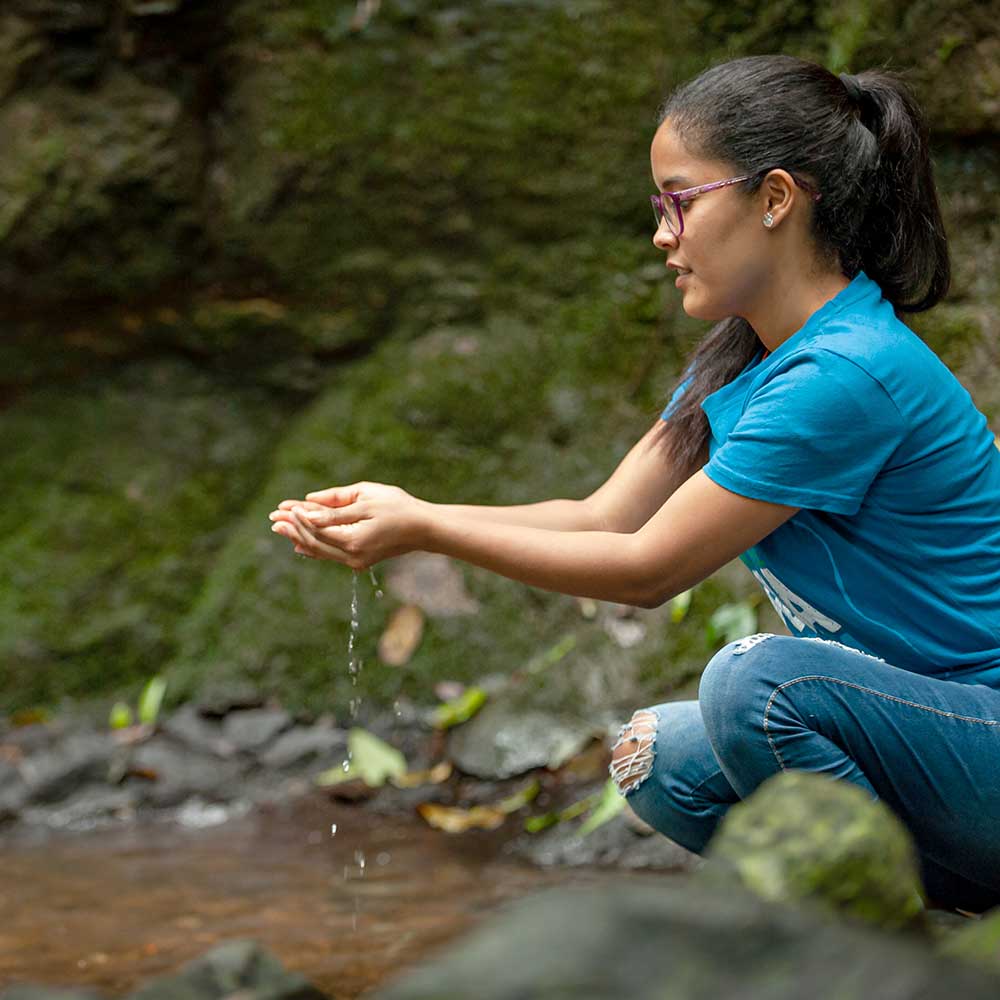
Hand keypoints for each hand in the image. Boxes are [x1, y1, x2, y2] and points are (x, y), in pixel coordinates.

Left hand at [268, 482, 428, 569]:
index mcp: (353, 540)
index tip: (282, 508)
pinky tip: (299, 545)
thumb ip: (335, 505)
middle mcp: (352, 556)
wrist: (424, 529)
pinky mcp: (360, 560)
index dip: (297, 518)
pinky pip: (330, 555)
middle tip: (273, 519)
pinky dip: (314, 548)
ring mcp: (356, 561)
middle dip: (292, 529)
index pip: (316, 529)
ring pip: (320, 550)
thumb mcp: (366, 499)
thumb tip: (308, 505)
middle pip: (313, 543)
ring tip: (280, 528)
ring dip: (299, 538)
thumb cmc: (398, 508)